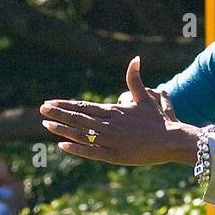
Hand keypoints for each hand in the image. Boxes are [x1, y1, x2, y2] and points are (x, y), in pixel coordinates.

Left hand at [40, 56, 198, 166]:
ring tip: (46, 125)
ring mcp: (110, 141)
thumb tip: (136, 58)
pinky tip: (62, 145)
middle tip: (42, 109)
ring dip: (62, 129)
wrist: (172, 140)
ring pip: (81, 134)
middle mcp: (109, 125)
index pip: (84, 106)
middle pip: (78, 118)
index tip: (50, 102)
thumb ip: (136, 79)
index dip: (65, 104)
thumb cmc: (159, 120)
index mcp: (114, 111)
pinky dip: (76, 148)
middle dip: (59, 113)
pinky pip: (91, 152)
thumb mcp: (146, 98)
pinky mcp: (115, 156)